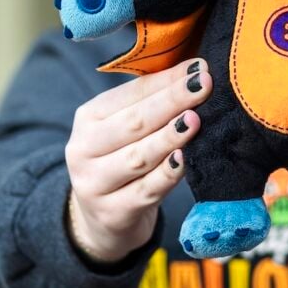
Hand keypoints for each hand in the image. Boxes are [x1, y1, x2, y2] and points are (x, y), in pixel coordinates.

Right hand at [64, 58, 209, 262]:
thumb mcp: (127, 129)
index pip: (130, 94)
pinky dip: (167, 174)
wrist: (101, 220)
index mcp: (88, 118)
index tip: (199, 67)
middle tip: (204, 84)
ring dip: (169, 137)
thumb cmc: (124, 160)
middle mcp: (83, 149)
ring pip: (138, 157)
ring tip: (195, 119)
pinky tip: (185, 159)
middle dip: (172, 101)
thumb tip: (196, 70)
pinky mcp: (112, 213)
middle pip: (133, 122)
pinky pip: (146, 190)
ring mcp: (94, 184)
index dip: (165, 80)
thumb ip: (153, 101)